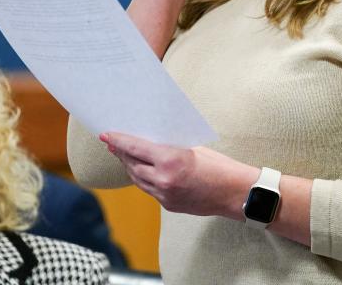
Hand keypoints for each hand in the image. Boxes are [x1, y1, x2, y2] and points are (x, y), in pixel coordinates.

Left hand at [100, 132, 254, 216]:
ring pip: (138, 180)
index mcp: (170, 161)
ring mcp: (165, 196)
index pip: (135, 149)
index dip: (118, 141)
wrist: (235, 193)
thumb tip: (149, 142)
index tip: (106, 135)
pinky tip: (142, 171)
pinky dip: (144, 179)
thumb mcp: (192, 148)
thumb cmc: (219, 166)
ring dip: (130, 167)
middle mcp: (164, 180)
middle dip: (122, 154)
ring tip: (124, 156)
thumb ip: (169, 147)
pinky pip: (149, 190)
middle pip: (132, 165)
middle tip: (113, 143)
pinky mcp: (169, 206)